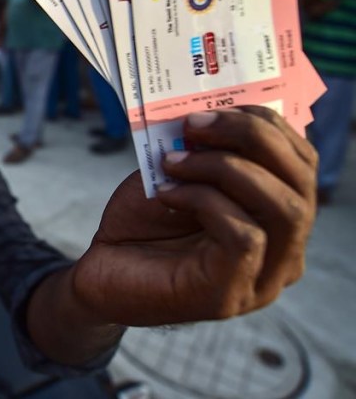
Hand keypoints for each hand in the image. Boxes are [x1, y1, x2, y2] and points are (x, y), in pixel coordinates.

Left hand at [71, 106, 316, 326]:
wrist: (100, 271)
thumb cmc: (141, 223)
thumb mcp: (177, 174)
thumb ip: (204, 149)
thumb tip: (213, 111)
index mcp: (276, 217)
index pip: (302, 164)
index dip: (268, 127)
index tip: (216, 108)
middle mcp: (283, 252)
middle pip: (301, 183)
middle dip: (252, 138)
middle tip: (195, 124)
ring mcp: (262, 279)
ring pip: (283, 209)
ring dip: (225, 169)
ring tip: (174, 161)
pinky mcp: (231, 295)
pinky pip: (245, 236)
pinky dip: (205, 201)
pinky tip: (166, 194)